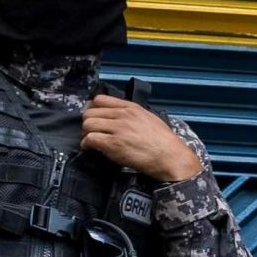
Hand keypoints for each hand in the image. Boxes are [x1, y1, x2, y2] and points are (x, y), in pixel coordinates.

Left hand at [81, 96, 202, 182]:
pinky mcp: (113, 144)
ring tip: (91, 142)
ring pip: (88, 124)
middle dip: (88, 123)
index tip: (94, 119)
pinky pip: (90, 139)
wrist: (169, 156)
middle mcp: (122, 115)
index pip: (100, 99)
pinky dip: (86, 145)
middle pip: (90, 112)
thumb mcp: (149, 118)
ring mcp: (117, 129)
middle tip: (92, 133)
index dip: (92, 109)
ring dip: (86, 134)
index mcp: (131, 108)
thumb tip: (119, 117)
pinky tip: (91, 149)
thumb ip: (132, 115)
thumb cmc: (163, 141)